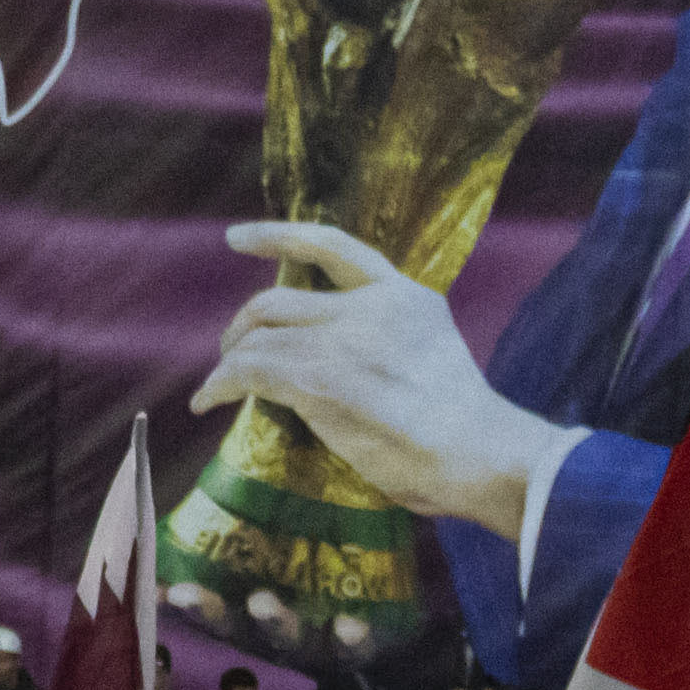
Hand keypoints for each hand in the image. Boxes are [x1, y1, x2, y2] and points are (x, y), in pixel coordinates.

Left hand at [190, 225, 583, 547]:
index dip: (277, 236)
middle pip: (276, 300)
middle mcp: (369, 307)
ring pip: (258, 339)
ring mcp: (344, 341)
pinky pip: (248, 373)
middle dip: (244, 325)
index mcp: (403, 296)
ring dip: (229, 362)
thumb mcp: (431, 353)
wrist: (482, 454)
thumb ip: (387, 339)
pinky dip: (218, 386)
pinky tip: (207, 401)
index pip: (332, 246)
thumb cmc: (464, 428)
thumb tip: (336, 357)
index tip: (236, 237)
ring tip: (218, 386)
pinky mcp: (321, 379)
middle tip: (232, 352)